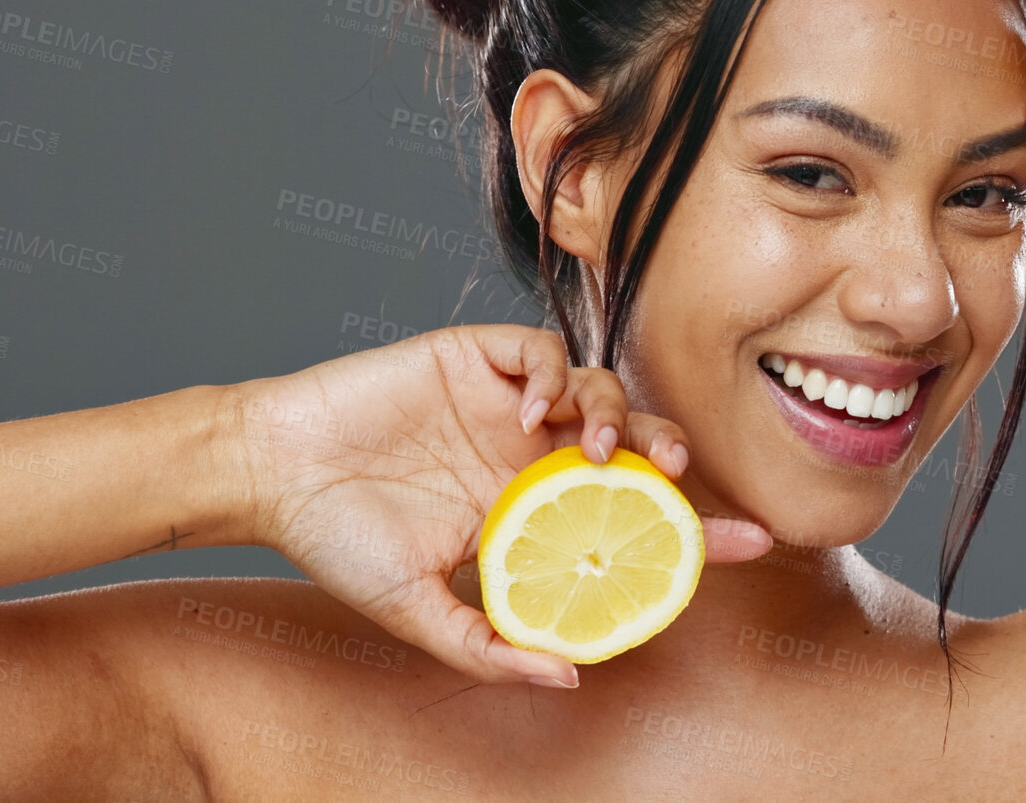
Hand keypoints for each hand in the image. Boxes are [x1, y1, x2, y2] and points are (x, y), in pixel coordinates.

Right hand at [226, 325, 772, 687]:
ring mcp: (508, 401)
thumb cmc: (337, 540)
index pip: (632, 514)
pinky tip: (538, 408)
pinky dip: (555, 372)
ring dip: (617, 414)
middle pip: (634, 443)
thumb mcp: (417, 610)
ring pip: (601, 389)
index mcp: (531, 507)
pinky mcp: (478, 356)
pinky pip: (542, 349)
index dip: (697, 525)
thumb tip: (569, 675)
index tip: (756, 542)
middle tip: (678, 477)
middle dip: (670, 454)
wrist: (270, 472)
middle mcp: (531, 450)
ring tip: (595, 450)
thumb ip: (488, 645)